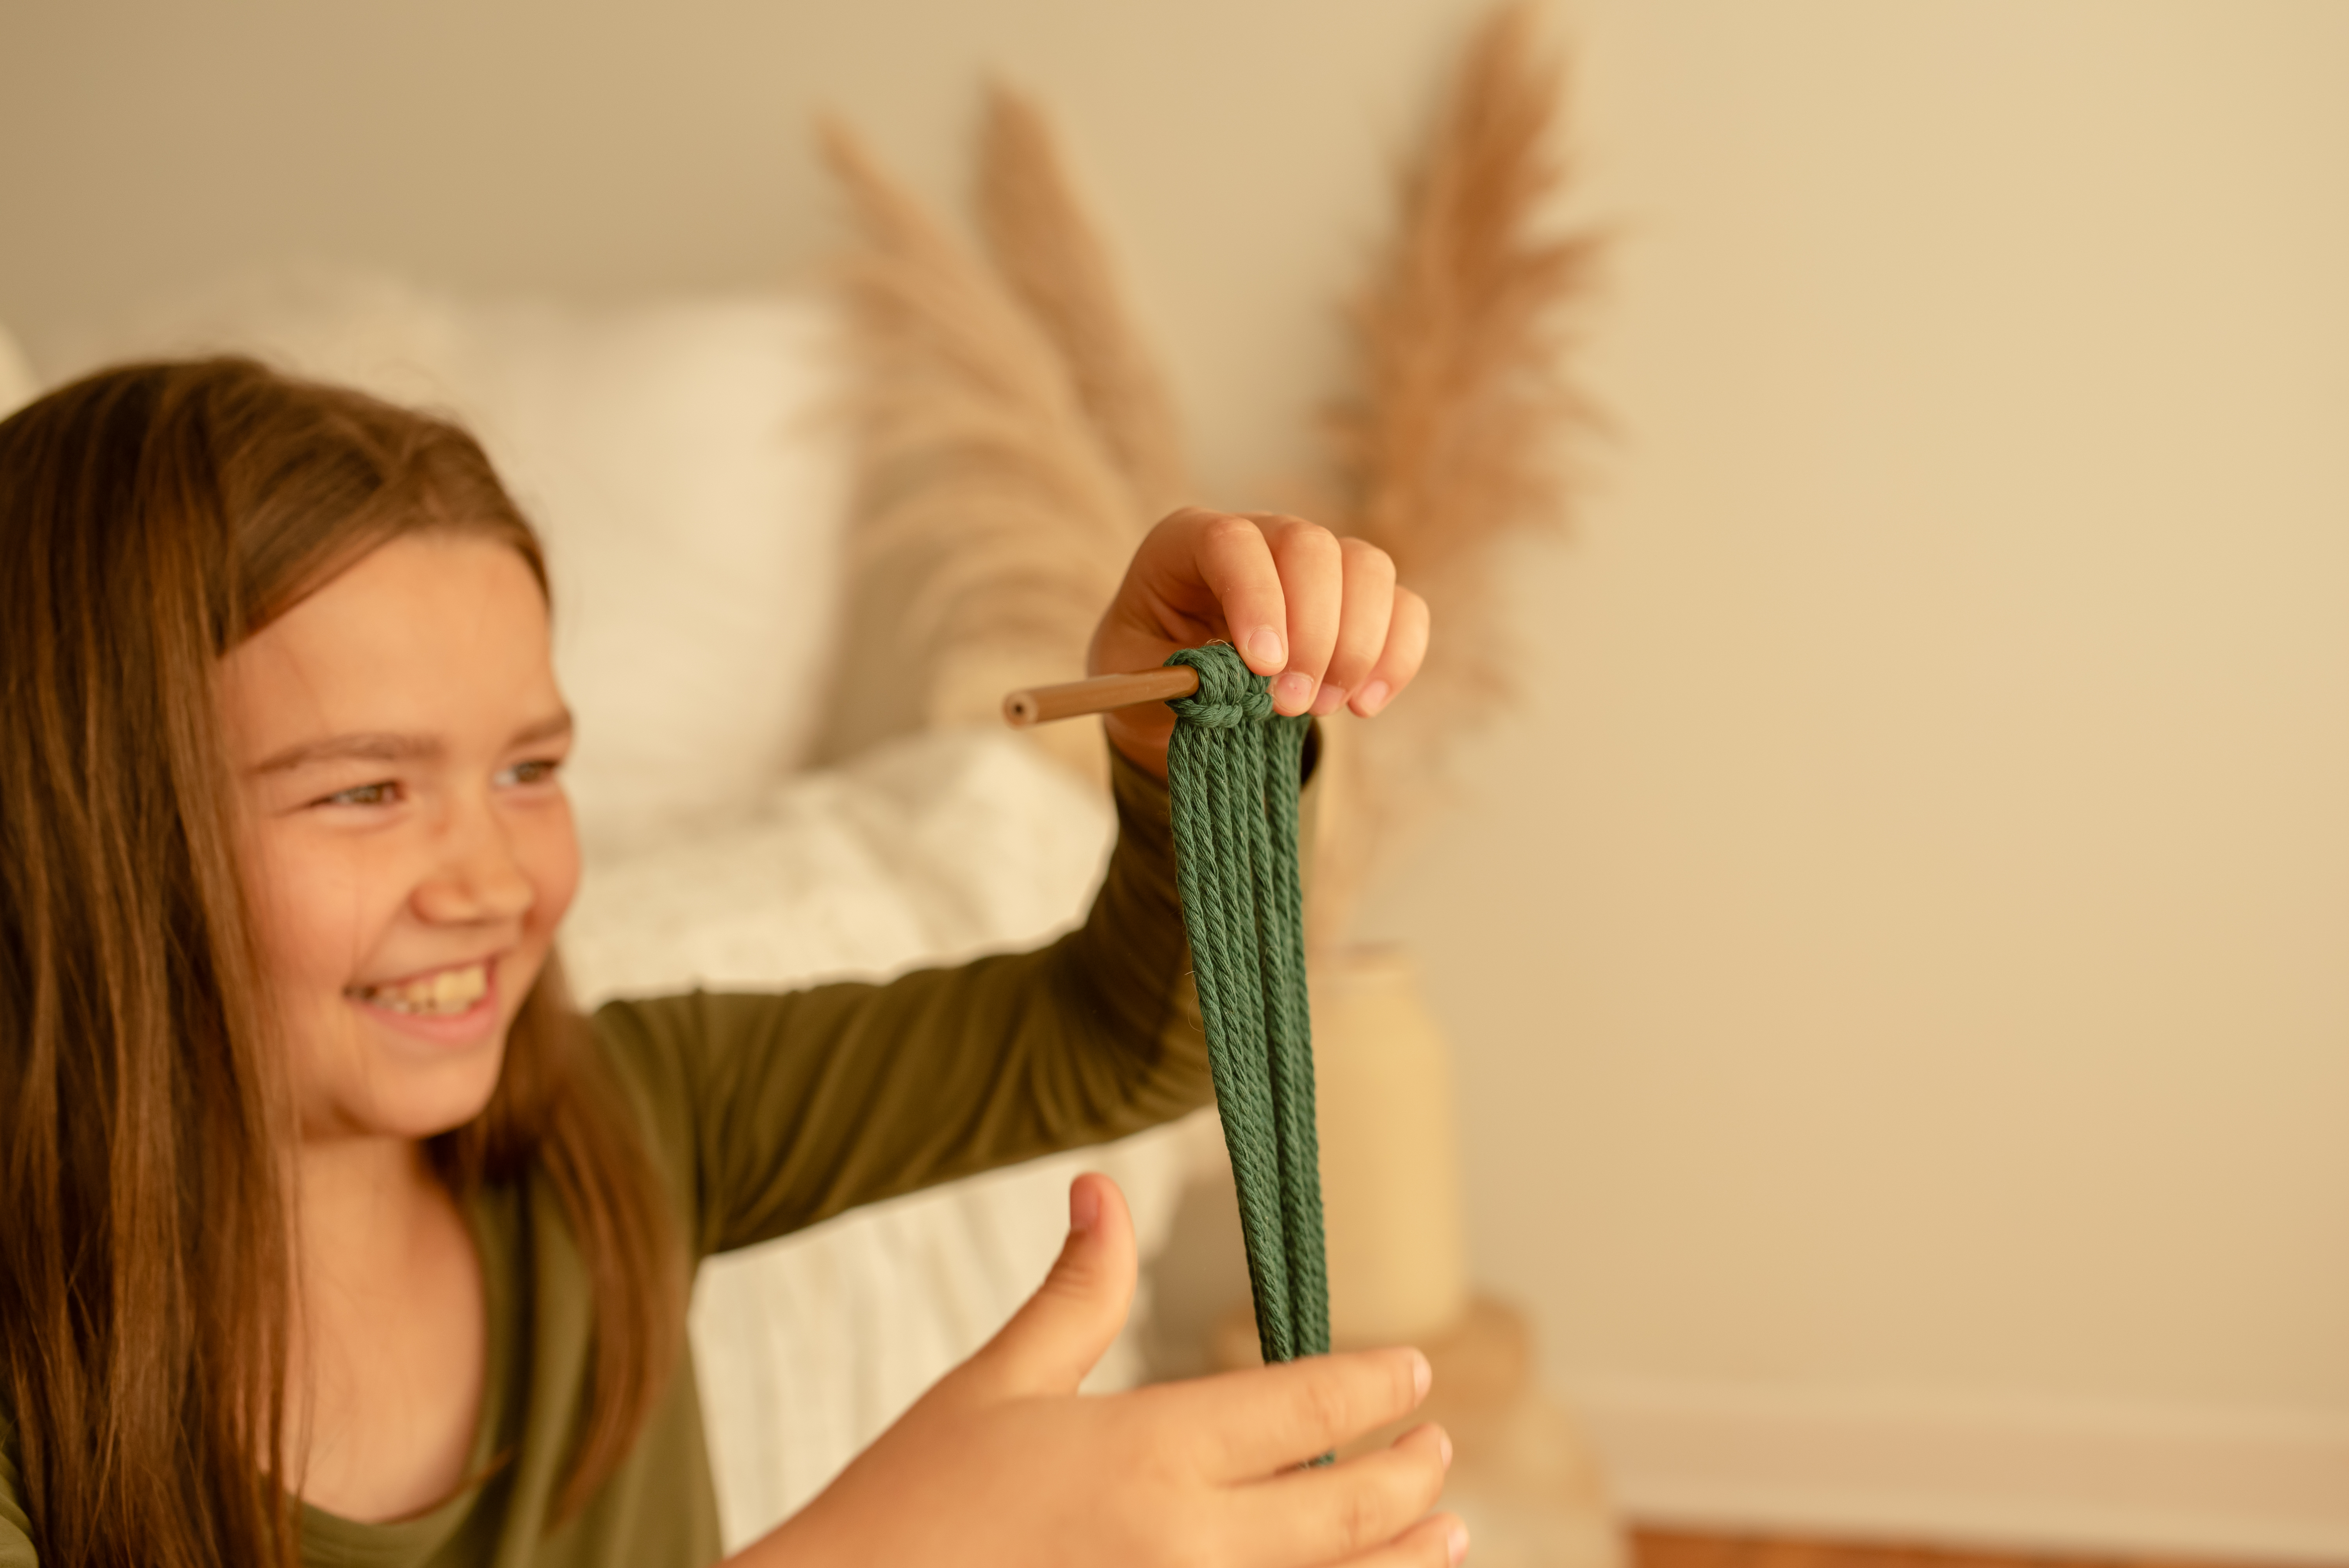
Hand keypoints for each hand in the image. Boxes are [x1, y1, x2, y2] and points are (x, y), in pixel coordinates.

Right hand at [741, 1174, 1467, 1567]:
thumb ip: (1074, 1292)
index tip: (1416, 1370)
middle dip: (1408, 1476)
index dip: (1371, 1387)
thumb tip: (1101, 1189)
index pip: (1302, 1407)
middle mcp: (1185, 1542)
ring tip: (1447, 1535)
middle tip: (1441, 1451)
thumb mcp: (997, 1383)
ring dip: (1399, 1562)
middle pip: (1341, 1509)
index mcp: (1149, 1452)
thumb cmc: (915, 1500)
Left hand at [1092, 509, 1430, 777]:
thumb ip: (1175, 678)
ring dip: (1355, 645)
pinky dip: (1395, 658)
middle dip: (1312, 631)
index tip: (1262, 666)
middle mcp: (1260, 535)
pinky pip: (1402, 607)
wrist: (1175, 683)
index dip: (1255, 598)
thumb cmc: (1149, 669)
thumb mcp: (1135, 678)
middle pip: (1311, 546)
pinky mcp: (1358, 597)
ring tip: (1323, 708)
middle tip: (1289, 703)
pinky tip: (1364, 706)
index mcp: (1187, 541)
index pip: (1232, 542)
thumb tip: (1237, 684)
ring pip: (1366, 568)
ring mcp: (1316, 561)